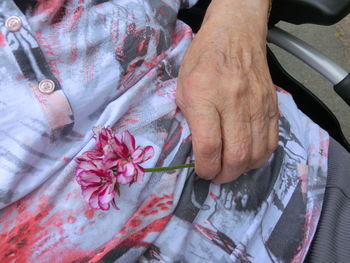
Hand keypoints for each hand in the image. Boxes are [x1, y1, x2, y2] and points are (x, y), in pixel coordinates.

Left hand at [176, 0, 277, 182]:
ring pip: (256, 154)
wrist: (235, 35)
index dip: (205, 169)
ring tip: (230, 169)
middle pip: (235, 156)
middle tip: (216, 176)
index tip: (201, 172)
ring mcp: (256, 105)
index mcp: (203, 96)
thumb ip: (189, 119)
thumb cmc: (203, 60)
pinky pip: (271, 142)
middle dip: (224, 176)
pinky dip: (259, 157)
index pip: (208, 147)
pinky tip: (248, 157)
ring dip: (241, 170)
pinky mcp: (272, 106)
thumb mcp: (182, 88)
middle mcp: (232, 102)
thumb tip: (198, 150)